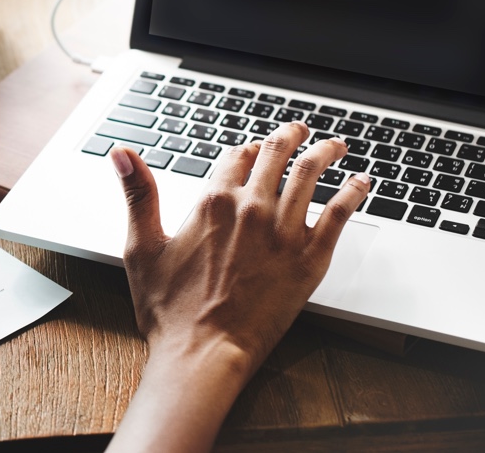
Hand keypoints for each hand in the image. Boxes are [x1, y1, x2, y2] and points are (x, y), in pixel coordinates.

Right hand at [105, 120, 370, 452]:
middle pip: (276, 154)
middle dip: (290, 136)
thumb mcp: (141, 247)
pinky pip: (340, 213)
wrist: (204, 352)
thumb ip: (138, 194)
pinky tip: (361, 183)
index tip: (251, 149)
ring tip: (335, 145)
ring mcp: (284, 232)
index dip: (244, 149)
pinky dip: (354, 191)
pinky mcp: (310, 258)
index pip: (235, 156)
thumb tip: (122, 154)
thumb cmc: (170, 310)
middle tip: (299, 131)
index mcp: (212, 202)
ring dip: (325, 152)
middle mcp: (251, 209)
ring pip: (311, 174)